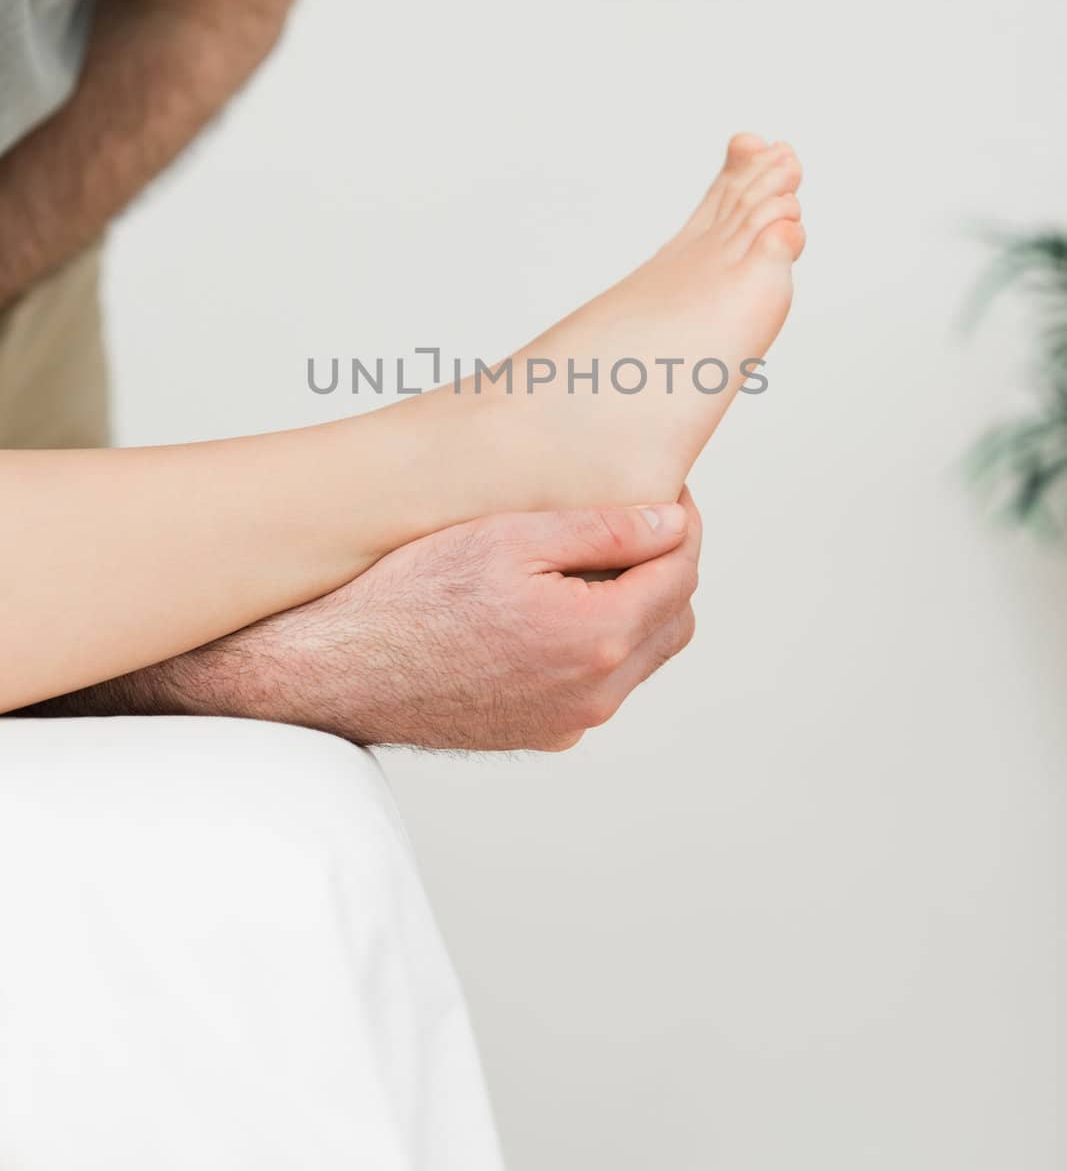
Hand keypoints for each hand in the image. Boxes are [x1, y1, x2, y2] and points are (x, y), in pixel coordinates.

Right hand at [25, 490, 701, 749]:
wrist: (329, 669)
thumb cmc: (405, 595)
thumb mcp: (508, 537)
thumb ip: (605, 529)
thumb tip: (673, 519)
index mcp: (598, 640)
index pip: (682, 570)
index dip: (680, 520)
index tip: (661, 488)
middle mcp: (595, 696)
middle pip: (674, 619)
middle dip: (667, 564)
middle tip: (631, 517)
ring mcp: (568, 723)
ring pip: (640, 657)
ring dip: (635, 605)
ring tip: (589, 556)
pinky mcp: (538, 733)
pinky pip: (598, 684)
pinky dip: (598, 642)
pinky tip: (552, 603)